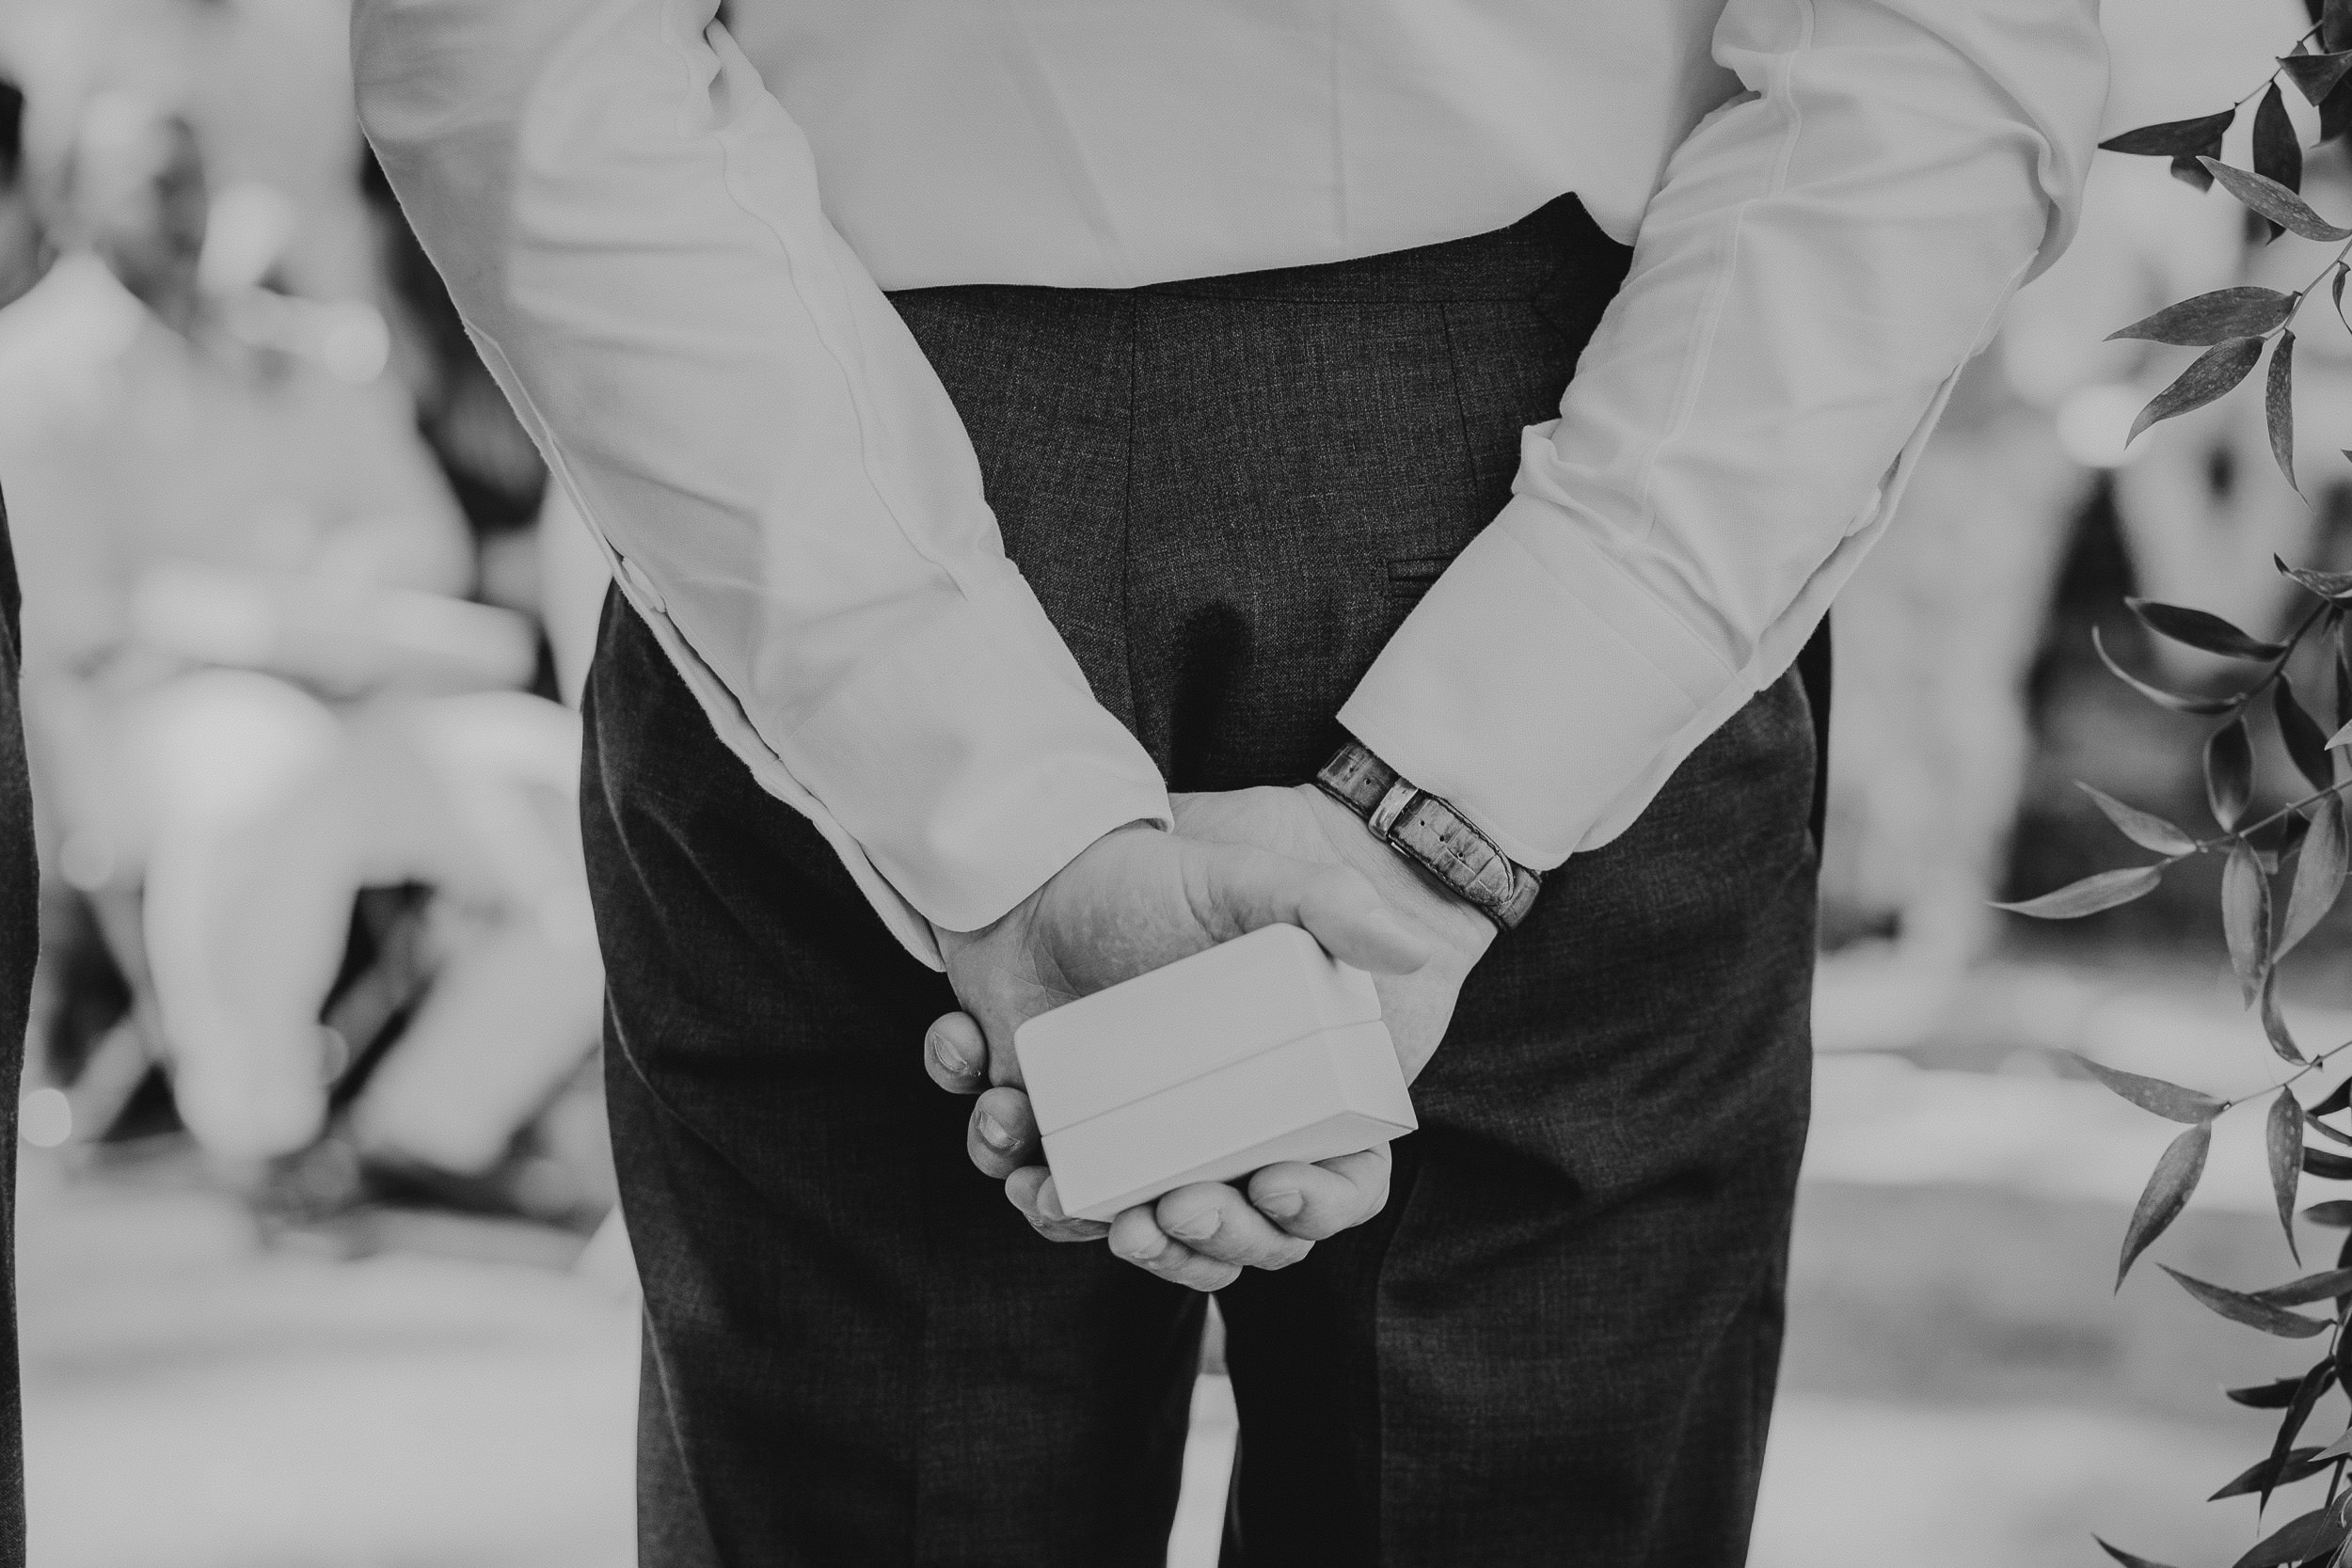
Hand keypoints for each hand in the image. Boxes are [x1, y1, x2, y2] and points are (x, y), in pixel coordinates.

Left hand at [926, 784, 1496, 1289]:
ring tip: (1045, 1182)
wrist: (1029, 862)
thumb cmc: (1148, 876)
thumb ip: (1332, 906)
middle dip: (1196, 1248)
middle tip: (1159, 1214)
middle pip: (1231, 1238)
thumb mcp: (1244, 881)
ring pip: (1122, 1229)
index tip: (1271, 1184)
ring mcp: (1126, 1135)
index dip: (1317, 1208)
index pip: (1336, 1183)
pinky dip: (995, 1148)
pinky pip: (1023, 1175)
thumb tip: (1413, 948)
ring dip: (1080, 1222)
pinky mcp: (1048, 1124)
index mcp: (1279, 1088)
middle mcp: (1212, 1128)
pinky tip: (992, 1086)